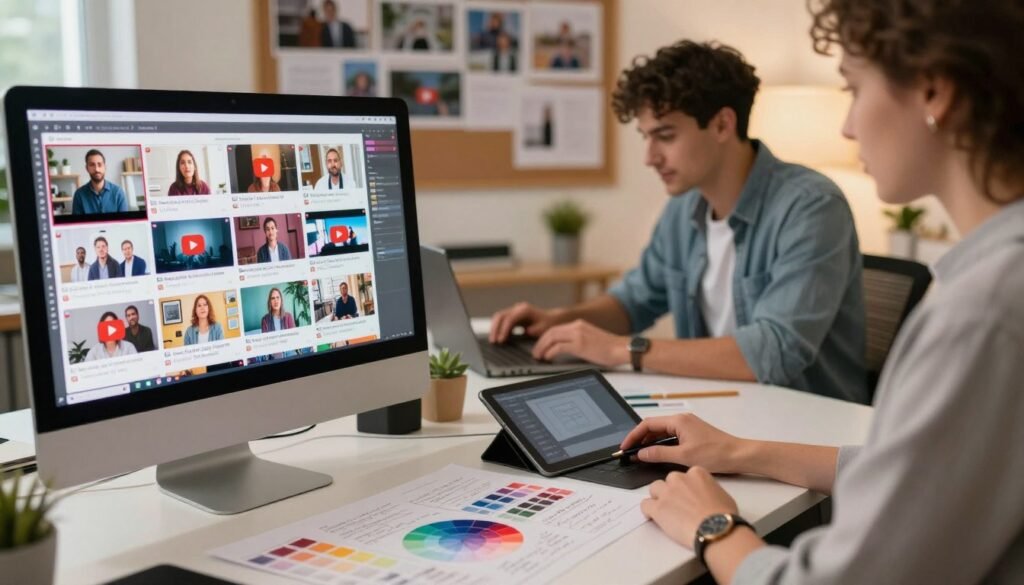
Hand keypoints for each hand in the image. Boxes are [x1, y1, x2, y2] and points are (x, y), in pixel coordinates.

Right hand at [489, 302, 566, 343]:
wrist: (552, 319)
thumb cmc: (548, 324)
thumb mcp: (542, 329)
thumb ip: (532, 331)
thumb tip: (522, 334)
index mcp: (525, 310)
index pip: (509, 319)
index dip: (504, 330)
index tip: (501, 341)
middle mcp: (518, 308)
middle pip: (500, 316)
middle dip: (495, 329)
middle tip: (493, 341)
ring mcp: (514, 311)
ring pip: (498, 317)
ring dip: (494, 329)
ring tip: (492, 341)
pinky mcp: (512, 316)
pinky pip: (501, 321)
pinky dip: (498, 329)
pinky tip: (497, 338)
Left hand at [530, 319, 628, 366]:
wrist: (622, 349)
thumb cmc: (610, 348)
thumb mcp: (590, 338)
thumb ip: (578, 339)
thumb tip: (565, 348)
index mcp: (579, 324)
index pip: (555, 328)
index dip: (544, 338)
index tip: (540, 346)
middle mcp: (577, 326)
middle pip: (550, 332)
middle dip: (540, 343)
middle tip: (536, 353)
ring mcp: (578, 335)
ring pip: (552, 337)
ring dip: (542, 347)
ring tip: (539, 356)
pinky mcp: (580, 345)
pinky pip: (558, 347)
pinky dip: (550, 352)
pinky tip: (548, 358)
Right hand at [620, 414, 744, 472]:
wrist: (739, 455)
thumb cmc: (716, 454)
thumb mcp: (684, 457)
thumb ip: (659, 454)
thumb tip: (641, 454)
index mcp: (678, 421)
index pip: (648, 424)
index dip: (634, 436)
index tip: (625, 447)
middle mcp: (682, 420)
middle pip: (653, 427)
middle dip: (640, 439)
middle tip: (629, 452)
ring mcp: (688, 426)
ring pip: (662, 432)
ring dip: (650, 442)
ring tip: (639, 455)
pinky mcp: (692, 434)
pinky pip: (671, 436)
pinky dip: (661, 445)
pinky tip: (657, 455)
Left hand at [641, 467, 737, 547]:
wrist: (716, 529)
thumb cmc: (723, 515)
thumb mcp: (722, 494)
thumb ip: (708, 489)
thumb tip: (705, 496)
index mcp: (696, 473)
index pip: (685, 475)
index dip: (686, 487)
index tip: (689, 496)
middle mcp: (679, 479)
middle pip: (669, 480)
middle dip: (672, 491)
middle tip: (679, 505)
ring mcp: (666, 493)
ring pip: (654, 489)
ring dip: (658, 498)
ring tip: (666, 511)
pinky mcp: (657, 508)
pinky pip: (645, 505)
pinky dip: (648, 511)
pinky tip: (654, 517)